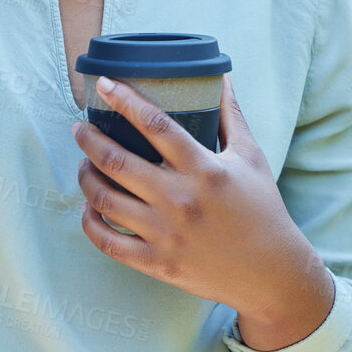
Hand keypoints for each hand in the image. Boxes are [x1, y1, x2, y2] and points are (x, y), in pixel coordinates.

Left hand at [69, 74, 332, 341]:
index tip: (104, 83)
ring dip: (85, 176)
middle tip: (80, 127)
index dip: (125, 100)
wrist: (272, 274)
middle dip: (89, 138)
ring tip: (83, 164)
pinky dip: (90, 223)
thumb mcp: (251, 157)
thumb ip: (231, 115)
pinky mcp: (158, 263)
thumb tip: (221, 77)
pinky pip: (109, 242)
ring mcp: (166, 234)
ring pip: (105, 199)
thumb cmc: (262, 209)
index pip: (155, 125)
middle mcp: (180, 199)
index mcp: (203, 169)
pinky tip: (89, 209)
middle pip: (117, 160)